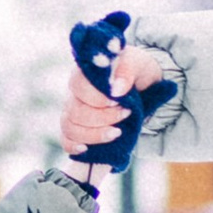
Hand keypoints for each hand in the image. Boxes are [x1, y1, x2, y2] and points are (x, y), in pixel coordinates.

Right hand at [61, 7, 179, 166]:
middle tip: (125, 114)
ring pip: (70, 127)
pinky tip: (86, 148)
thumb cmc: (139, 71)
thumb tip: (116, 90)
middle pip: (75, 111)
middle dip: (102, 118)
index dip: (96, 98)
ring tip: (117, 133)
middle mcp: (76, 91)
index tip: (117, 101)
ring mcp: (73, 109)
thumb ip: (128, 70)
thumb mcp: (139, 64)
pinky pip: (66, 138)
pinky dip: (73, 145)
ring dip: (94, 134)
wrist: (145, 85)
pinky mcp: (77, 126)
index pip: (79, 85)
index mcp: (86, 72)